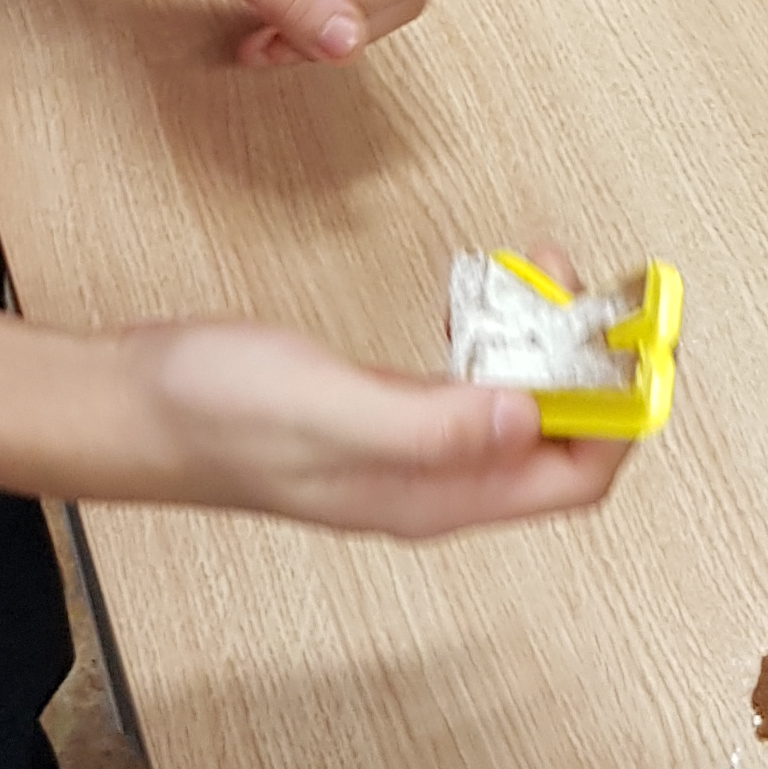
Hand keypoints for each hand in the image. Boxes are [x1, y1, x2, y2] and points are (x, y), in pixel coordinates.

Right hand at [118, 318, 628, 536]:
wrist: (129, 408)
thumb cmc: (214, 413)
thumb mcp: (326, 410)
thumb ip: (429, 424)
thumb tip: (528, 417)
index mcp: (434, 497)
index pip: (572, 478)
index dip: (620, 415)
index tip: (639, 341)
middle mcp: (435, 485)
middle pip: (559, 445)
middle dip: (593, 368)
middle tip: (590, 286)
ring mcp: (409, 454)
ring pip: (518, 409)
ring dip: (549, 346)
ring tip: (544, 271)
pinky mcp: (383, 417)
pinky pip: (473, 388)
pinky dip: (500, 340)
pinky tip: (483, 299)